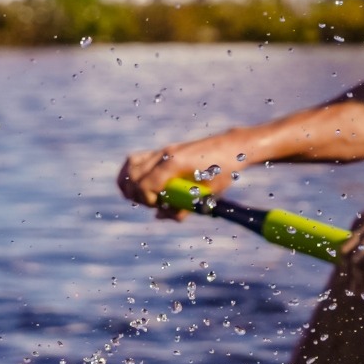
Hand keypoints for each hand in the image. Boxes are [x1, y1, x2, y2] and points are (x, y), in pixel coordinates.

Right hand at [117, 138, 239, 218]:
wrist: (233, 147)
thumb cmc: (224, 170)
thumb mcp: (208, 193)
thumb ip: (184, 207)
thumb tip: (159, 216)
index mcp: (177, 163)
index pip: (146, 183)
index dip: (147, 199)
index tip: (157, 206)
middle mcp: (167, 154)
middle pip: (134, 175)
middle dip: (137, 194)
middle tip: (153, 202)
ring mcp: (164, 150)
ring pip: (131, 164)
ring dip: (130, 182)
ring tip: (141, 195)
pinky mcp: (165, 150)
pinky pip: (138, 158)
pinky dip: (132, 172)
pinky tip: (138, 184)